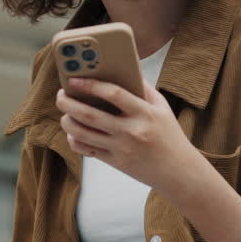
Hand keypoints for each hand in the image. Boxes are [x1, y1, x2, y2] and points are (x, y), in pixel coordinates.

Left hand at [56, 78, 198, 195]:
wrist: (179, 172)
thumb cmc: (169, 135)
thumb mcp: (162, 108)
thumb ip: (143, 89)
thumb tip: (123, 69)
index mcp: (144, 113)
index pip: (113, 93)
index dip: (90, 85)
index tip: (74, 79)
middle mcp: (131, 131)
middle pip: (89, 114)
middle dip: (68, 103)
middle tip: (61, 95)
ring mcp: (121, 148)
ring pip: (82, 133)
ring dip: (67, 121)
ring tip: (65, 112)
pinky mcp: (115, 162)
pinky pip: (86, 150)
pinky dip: (74, 140)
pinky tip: (74, 132)